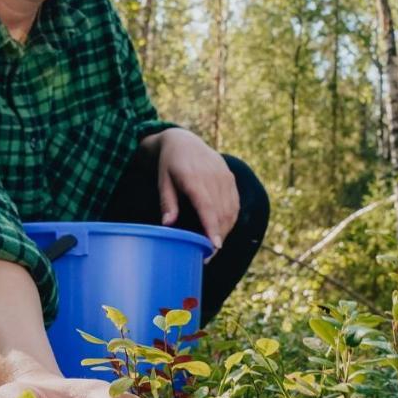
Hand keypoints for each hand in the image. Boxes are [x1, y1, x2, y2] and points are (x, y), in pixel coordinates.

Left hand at [152, 129, 237, 262]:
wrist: (184, 141)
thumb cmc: (169, 164)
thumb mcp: (163, 181)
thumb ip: (168, 202)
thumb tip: (167, 225)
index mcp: (194, 177)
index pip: (207, 207)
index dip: (212, 228)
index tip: (215, 246)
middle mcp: (213, 176)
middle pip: (221, 212)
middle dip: (218, 237)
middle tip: (208, 257)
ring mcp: (224, 176)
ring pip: (230, 210)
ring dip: (225, 231)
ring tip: (213, 247)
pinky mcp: (230, 178)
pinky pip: (234, 204)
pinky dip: (230, 219)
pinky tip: (222, 231)